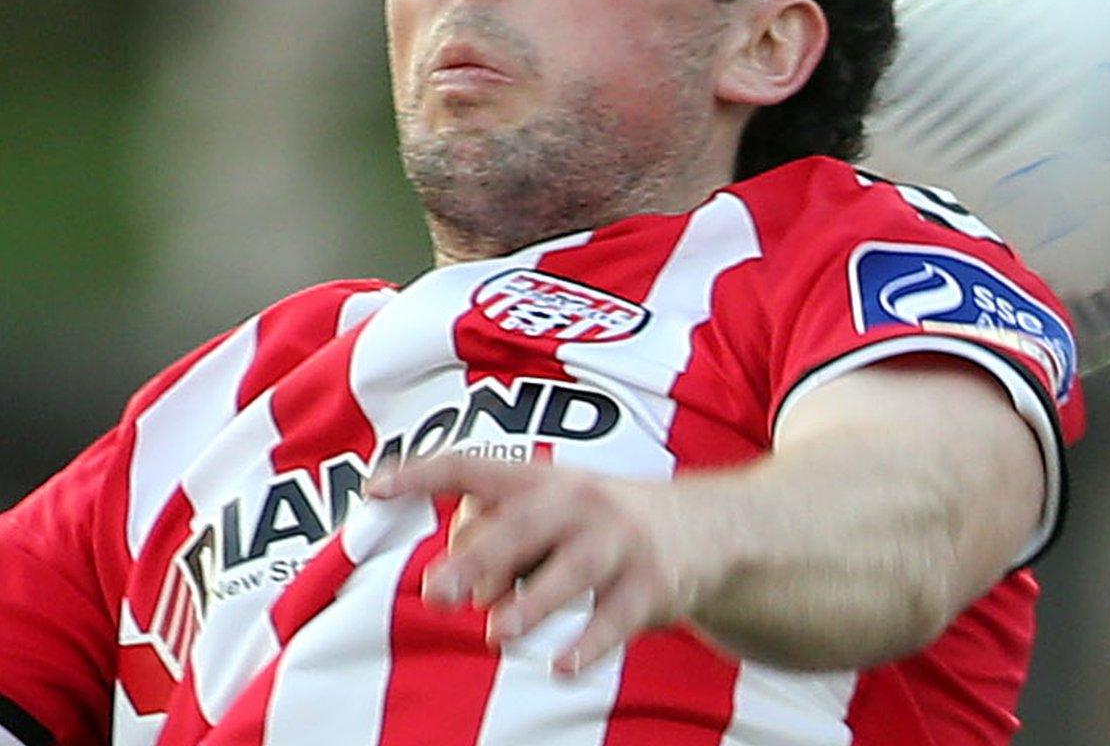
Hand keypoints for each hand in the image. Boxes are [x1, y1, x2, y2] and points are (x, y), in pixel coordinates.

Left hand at [367, 456, 728, 674]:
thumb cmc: (601, 527)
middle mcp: (579, 503)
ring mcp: (619, 542)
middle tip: (438, 593)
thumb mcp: (551, 516)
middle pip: (522, 525)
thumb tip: (450, 588)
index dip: (423, 474)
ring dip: (535, 603)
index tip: (374, 490)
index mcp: (542, 481)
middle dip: (479, 558)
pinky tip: (563, 668)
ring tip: (500, 633)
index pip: (474, 467)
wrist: (708, 529)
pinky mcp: (651, 585)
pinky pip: (616, 618)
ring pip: (572, 572)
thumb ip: (496, 542)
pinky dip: (590, 645)